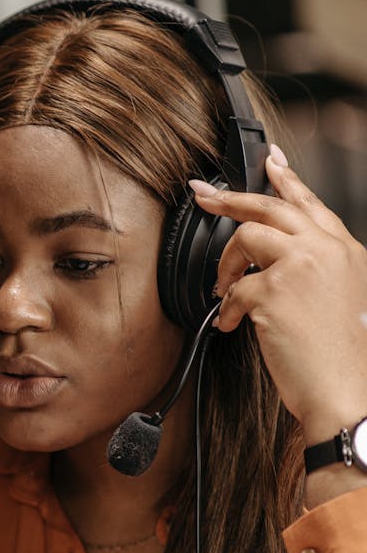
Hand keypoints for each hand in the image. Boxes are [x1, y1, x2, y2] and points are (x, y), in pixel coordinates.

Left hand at [189, 145, 366, 445]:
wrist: (349, 392)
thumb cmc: (343, 357)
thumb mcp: (342, 299)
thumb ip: (316, 270)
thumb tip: (273, 261)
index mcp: (347, 251)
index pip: (310, 204)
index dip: (286, 179)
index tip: (269, 160)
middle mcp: (327, 250)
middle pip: (270, 206)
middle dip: (230, 198)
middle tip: (203, 196)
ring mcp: (302, 266)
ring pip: (246, 236)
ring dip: (226, 265)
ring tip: (225, 292)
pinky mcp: (275, 290)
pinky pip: (234, 288)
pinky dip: (228, 309)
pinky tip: (234, 326)